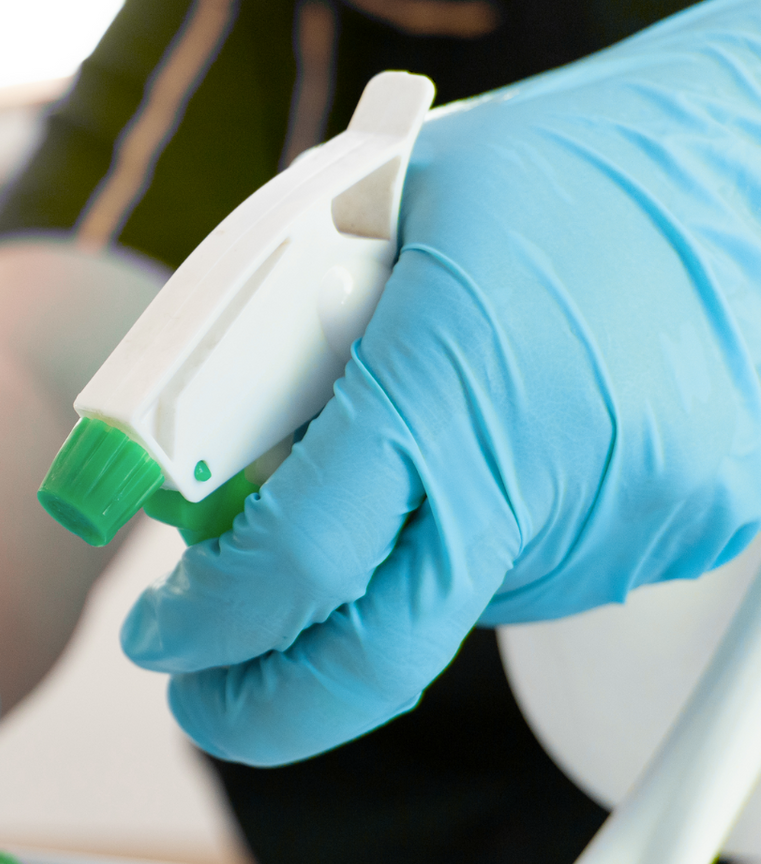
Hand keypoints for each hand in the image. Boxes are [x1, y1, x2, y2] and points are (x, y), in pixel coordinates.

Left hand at [122, 0, 760, 765]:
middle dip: (266, 705)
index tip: (161, 637)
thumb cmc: (550, 170)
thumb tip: (187, 474)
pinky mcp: (677, 535)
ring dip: (382, 583)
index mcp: (450, 380)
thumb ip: (267, 349)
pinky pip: (530, 579)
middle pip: (374, 662)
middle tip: (204, 689)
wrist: (752, 159)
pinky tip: (489, 453)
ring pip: (447, 612)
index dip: (206, 624)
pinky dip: (473, 547)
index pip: (300, 562)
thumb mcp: (363, 217)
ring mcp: (623, 517)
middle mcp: (546, 471)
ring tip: (395, 464)